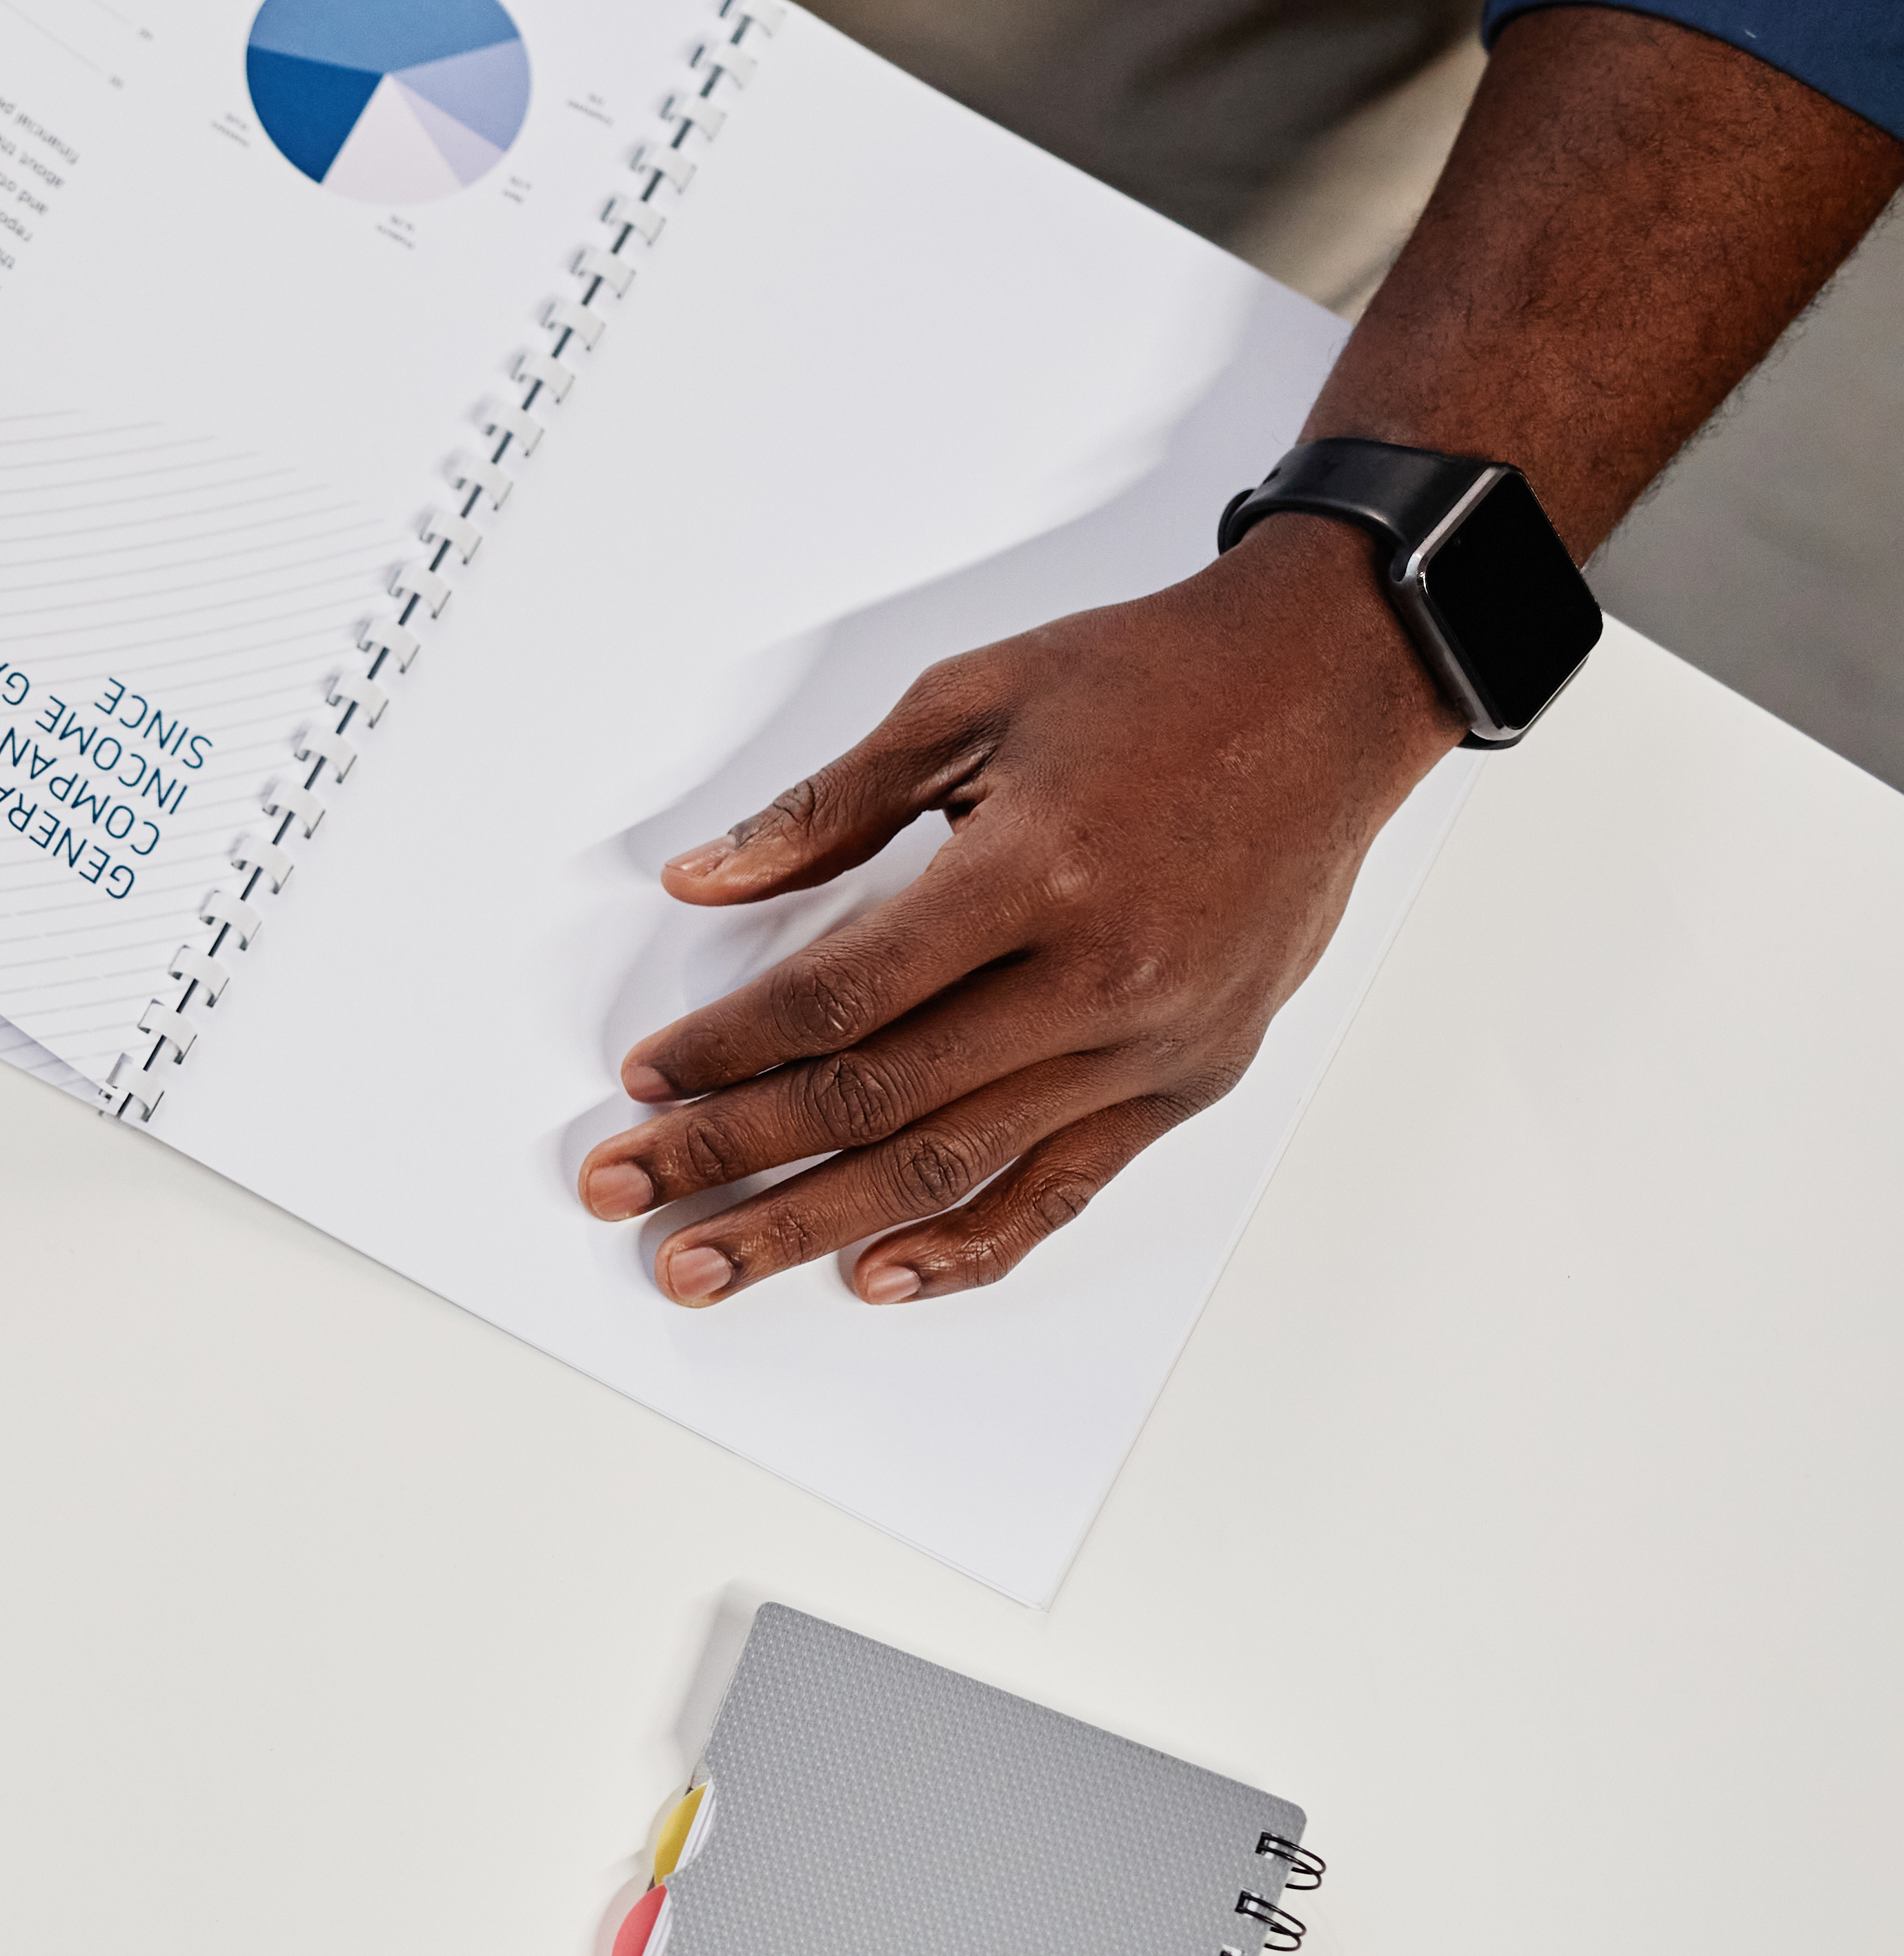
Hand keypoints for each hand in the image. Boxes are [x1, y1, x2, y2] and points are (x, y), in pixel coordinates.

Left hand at [575, 517, 1460, 1305]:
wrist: (1327, 688)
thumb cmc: (1152, 682)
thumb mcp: (968, 702)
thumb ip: (828, 808)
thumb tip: (702, 880)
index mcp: (1033, 874)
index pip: (839, 1001)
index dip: (727, 1050)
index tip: (646, 1083)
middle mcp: (1099, 976)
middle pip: (878, 1101)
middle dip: (733, 1160)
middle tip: (628, 1200)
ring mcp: (1153, 1041)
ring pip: (957, 1166)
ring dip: (817, 1225)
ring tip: (711, 1265)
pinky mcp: (1192, 1076)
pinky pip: (1064, 1186)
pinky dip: (968, 1243)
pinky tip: (878, 1273)